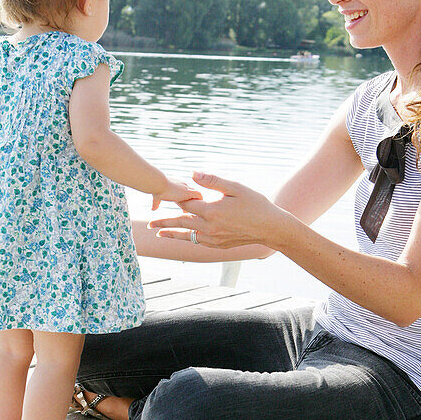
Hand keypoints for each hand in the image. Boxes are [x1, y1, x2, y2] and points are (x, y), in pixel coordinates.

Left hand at [148, 172, 284, 248]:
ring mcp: (214, 238)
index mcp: (212, 211)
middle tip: (149, 223)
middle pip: (181, 223)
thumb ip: (213, 181)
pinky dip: (188, 239)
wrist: (271, 228)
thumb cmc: (256, 204)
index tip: (165, 193)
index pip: (186, 203)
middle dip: (164, 222)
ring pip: (188, 236)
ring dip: (172, 234)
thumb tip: (192, 174)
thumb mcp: (236, 188)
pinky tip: (184, 237)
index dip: (176, 197)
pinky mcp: (219, 245)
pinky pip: (199, 242)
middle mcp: (210, 227)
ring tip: (159, 234)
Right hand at [151, 178, 202, 210]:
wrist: (158, 184)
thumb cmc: (156, 189)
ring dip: (198, 202)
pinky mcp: (189, 192)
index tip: (185, 207)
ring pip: (197, 194)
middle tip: (195, 211)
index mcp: (177, 185)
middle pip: (192, 192)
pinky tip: (201, 209)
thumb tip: (153, 209)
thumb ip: (156, 203)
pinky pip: (199, 196)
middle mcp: (183, 185)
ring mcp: (187, 188)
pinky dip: (200, 202)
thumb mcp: (157, 196)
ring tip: (200, 211)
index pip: (185, 191)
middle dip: (194, 201)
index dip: (186, 199)